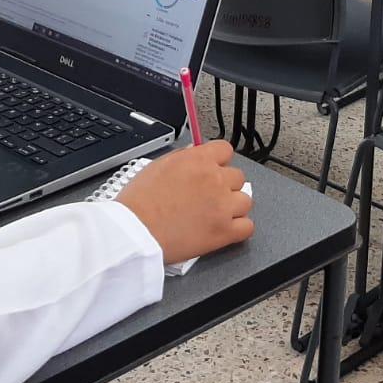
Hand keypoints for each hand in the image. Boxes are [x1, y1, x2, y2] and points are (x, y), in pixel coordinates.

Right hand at [116, 140, 252, 264]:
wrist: (135, 232)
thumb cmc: (139, 203)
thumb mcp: (157, 166)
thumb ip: (183, 157)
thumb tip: (195, 153)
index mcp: (198, 160)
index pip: (226, 150)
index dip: (219, 161)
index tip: (214, 169)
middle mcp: (214, 179)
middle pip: (238, 177)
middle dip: (226, 185)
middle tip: (210, 196)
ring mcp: (222, 206)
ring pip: (245, 200)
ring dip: (234, 207)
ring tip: (216, 214)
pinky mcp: (224, 232)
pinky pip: (247, 227)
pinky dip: (239, 229)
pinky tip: (226, 229)